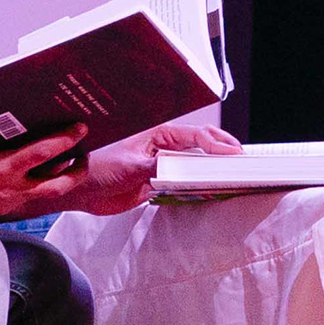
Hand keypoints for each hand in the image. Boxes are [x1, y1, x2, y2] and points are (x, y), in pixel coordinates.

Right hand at [0, 123, 92, 222]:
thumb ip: (8, 134)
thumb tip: (40, 123)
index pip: (42, 153)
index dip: (65, 139)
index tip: (82, 127)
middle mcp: (3, 191)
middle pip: (55, 184)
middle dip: (76, 168)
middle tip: (86, 150)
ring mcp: (3, 204)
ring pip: (46, 194)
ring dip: (63, 178)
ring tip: (75, 161)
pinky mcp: (0, 210)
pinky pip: (29, 197)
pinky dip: (42, 183)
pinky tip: (49, 170)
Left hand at [68, 119, 244, 215]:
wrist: (79, 190)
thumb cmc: (98, 168)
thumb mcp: (132, 165)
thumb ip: (160, 167)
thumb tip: (185, 169)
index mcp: (158, 134)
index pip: (196, 137)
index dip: (216, 145)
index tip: (233, 155)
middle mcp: (163, 148)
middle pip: (201, 148)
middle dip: (222, 152)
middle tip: (244, 161)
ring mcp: (162, 165)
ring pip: (196, 165)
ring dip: (213, 169)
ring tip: (236, 174)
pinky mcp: (158, 183)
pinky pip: (185, 183)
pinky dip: (200, 185)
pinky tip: (214, 189)